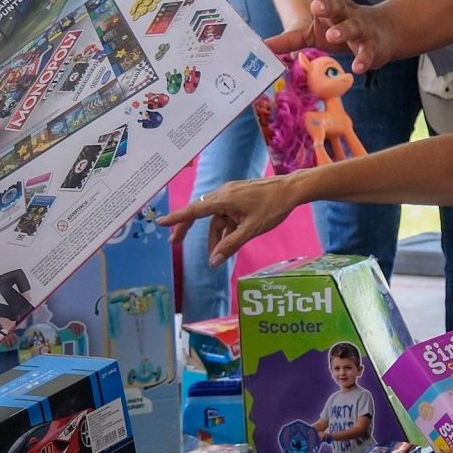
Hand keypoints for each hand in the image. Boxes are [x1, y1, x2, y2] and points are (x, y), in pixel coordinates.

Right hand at [159, 173, 300, 265]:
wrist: (291, 190)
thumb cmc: (272, 208)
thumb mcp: (251, 230)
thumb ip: (230, 245)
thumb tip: (214, 262)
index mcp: (223, 199)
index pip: (194, 210)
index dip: (176, 218)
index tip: (160, 222)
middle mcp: (223, 194)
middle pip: (199, 213)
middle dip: (187, 228)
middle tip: (175, 242)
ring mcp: (231, 194)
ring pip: (215, 217)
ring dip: (213, 235)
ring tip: (215, 255)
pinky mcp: (238, 197)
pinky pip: (225, 213)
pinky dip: (224, 227)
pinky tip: (229, 241)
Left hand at [267, 0, 396, 71]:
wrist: (385, 33)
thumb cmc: (340, 30)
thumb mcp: (313, 33)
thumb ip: (289, 39)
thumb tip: (263, 46)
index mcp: (331, 6)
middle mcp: (346, 13)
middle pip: (336, 5)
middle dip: (326, 5)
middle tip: (315, 7)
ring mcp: (361, 28)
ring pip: (352, 27)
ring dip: (343, 31)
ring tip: (333, 36)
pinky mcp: (372, 46)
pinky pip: (367, 52)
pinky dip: (363, 59)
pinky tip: (357, 67)